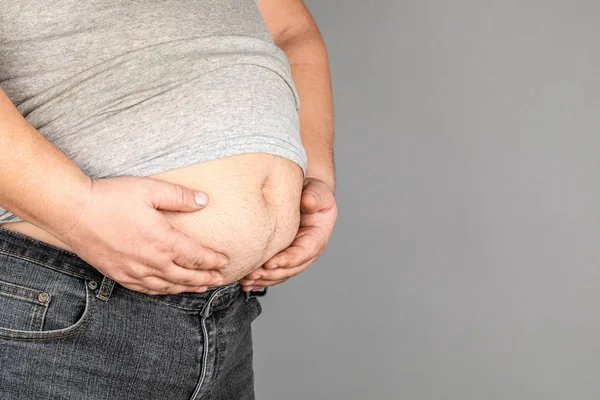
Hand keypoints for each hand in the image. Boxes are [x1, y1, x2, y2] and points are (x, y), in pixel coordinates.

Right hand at [56, 176, 228, 294]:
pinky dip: (163, 292)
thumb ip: (180, 196)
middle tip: (221, 279)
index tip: (226, 262)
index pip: (197, 257)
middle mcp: (151, 262)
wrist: (72, 211)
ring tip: (202, 287)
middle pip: (186, 276)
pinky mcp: (118, 275)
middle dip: (206, 278)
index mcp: (163, 242)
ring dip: (188, 288)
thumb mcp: (150, 189)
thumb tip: (204, 200)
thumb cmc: (111, 198)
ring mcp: (133, 272)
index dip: (214, 261)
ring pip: (168, 286)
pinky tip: (168, 290)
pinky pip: (146, 290)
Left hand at [239, 177, 336, 290]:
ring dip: (264, 279)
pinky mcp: (283, 256)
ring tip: (247, 281)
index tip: (270, 263)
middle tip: (253, 274)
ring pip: (280, 274)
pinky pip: (272, 271)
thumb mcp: (318, 193)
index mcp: (316, 238)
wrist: (306, 195)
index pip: (303, 253)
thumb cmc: (313, 194)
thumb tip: (309, 202)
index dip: (287, 260)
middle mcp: (306, 251)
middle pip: (290, 269)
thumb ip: (315, 197)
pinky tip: (247, 282)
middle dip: (271, 274)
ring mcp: (294, 256)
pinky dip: (260, 278)